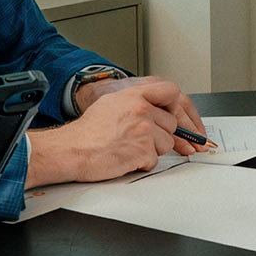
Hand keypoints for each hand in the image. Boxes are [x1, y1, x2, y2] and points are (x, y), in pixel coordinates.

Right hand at [25, 81, 200, 187]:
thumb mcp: (113, 102)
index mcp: (135, 94)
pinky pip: (155, 160)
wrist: (71, 150)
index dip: (179, 107)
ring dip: (151, 150)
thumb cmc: (88, 130)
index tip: (183, 119)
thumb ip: (139, 100)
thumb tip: (163, 109)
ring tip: (128, 147)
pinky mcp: (143, 151)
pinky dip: (142, 163)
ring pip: (167, 143)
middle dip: (160, 134)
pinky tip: (125, 157)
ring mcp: (144, 130)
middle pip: (172, 124)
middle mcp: (142, 109)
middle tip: (139, 139)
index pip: (172, 92)